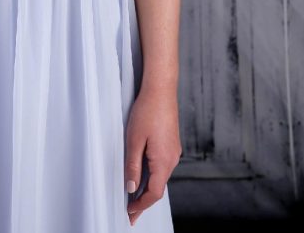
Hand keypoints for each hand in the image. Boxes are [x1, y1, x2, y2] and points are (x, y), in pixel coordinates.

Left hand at [124, 86, 181, 225]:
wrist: (161, 89)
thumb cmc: (147, 111)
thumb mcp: (134, 140)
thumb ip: (132, 166)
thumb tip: (131, 188)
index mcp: (164, 161)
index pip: (154, 193)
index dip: (141, 206)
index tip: (130, 213)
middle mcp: (172, 159)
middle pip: (159, 187)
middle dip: (144, 201)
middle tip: (130, 212)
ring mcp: (174, 151)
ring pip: (161, 176)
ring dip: (148, 187)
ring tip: (133, 196)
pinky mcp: (171, 144)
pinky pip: (162, 166)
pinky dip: (152, 175)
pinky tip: (142, 174)